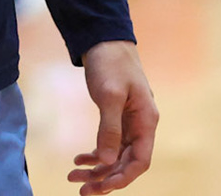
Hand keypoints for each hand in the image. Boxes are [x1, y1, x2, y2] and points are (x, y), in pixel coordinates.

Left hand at [70, 41, 156, 193]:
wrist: (105, 39)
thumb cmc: (111, 63)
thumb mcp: (110, 94)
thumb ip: (109, 127)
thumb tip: (106, 160)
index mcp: (146, 121)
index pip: (140, 161)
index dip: (123, 178)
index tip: (102, 188)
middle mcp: (140, 125)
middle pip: (126, 163)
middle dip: (105, 179)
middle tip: (81, 190)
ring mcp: (129, 122)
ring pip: (115, 156)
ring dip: (97, 170)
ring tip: (73, 178)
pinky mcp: (116, 117)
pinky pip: (109, 144)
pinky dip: (95, 154)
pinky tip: (78, 160)